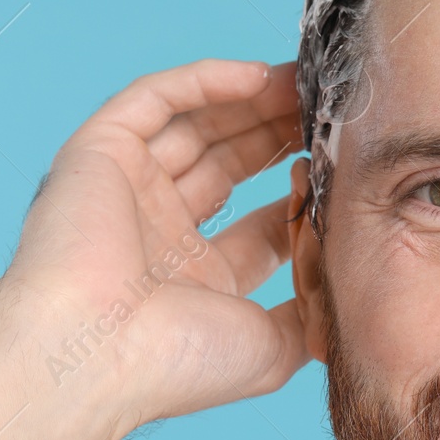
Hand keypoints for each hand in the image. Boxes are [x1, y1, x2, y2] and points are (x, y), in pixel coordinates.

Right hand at [0, 58, 310, 429]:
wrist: (95, 355)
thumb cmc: (176, 364)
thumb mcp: (272, 349)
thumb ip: (310, 315)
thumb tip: (343, 294)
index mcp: (195, 280)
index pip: (261, 222)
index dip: (304, 192)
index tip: (344, 168)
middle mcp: (159, 233)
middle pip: (232, 165)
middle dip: (282, 137)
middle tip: (328, 111)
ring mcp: (127, 191)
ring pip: (197, 126)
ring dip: (253, 102)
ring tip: (305, 84)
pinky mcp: (97, 154)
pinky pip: (155, 100)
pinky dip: (204, 82)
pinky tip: (257, 75)